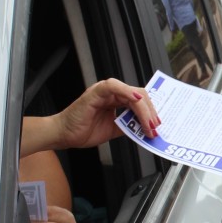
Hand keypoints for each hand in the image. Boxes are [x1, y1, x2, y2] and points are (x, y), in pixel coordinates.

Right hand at [22, 78, 160, 155]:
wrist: (63, 135)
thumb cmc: (83, 130)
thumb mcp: (114, 129)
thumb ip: (129, 125)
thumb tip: (146, 128)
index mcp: (117, 99)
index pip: (141, 100)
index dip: (151, 111)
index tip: (158, 125)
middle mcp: (113, 93)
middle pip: (141, 95)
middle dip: (151, 112)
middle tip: (155, 127)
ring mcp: (105, 91)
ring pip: (133, 93)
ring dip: (144, 110)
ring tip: (149, 124)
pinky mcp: (96, 92)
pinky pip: (115, 87)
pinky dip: (128, 93)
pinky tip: (137, 102)